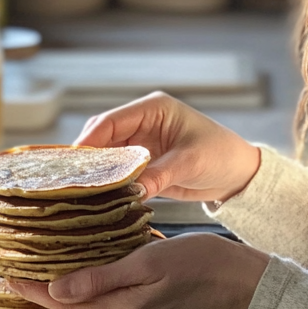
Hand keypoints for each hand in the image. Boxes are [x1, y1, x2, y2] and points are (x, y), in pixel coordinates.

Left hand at [8, 233, 269, 308]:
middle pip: (72, 305)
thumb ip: (103, 276)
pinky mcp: (150, 308)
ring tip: (43, 264)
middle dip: (42, 288)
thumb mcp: (150, 262)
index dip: (32, 289)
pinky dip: (90, 283)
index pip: (64, 302)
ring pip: (89, 301)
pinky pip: (109, 297)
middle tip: (16, 266)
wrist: (241, 280)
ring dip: (64, 286)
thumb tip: (57, 288)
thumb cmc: (202, 264)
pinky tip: (88, 266)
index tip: (5, 274)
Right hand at [74, 92, 260, 202]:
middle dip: (87, 159)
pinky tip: (96, 199)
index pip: (111, 121)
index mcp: (154, 109)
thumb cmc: (221, 155)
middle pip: (102, 137)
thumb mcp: (190, 162)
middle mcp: (143, 122)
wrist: (238, 173)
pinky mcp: (143, 163)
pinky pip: (117, 172)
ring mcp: (141, 143)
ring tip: (77, 194)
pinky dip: (107, 184)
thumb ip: (159, 174)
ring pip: (106, 156)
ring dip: (94, 173)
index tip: (72, 164)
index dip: (89, 141)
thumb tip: (130, 191)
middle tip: (69, 183)